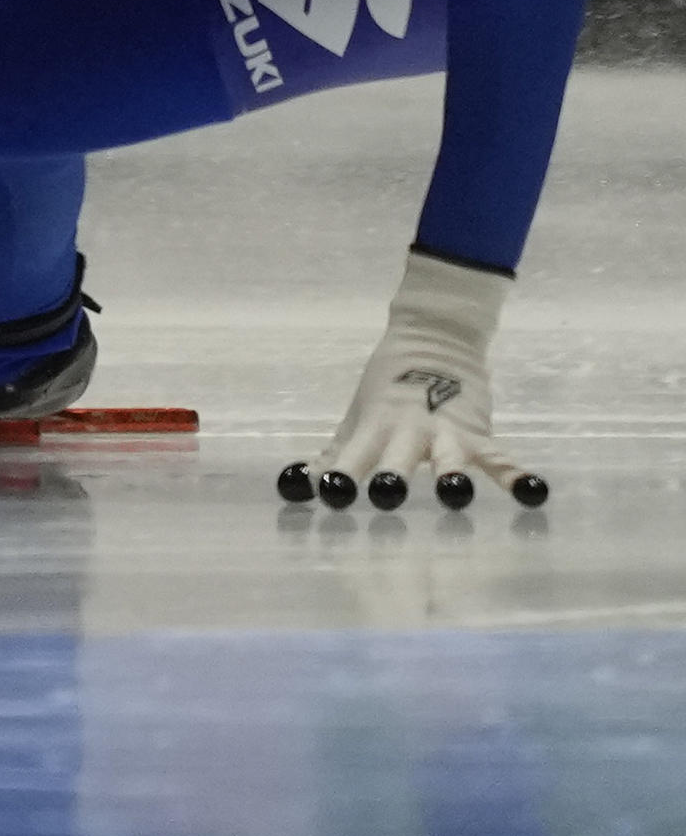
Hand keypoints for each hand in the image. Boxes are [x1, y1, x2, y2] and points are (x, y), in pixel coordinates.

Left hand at [304, 249, 545, 506]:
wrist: (433, 338)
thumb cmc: (388, 389)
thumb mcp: (358, 419)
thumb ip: (337, 454)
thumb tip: (300, 484)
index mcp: (372, 429)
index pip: (349, 457)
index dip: (336, 476)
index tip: (320, 496)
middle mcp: (406, 432)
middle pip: (397, 457)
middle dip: (391, 476)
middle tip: (384, 496)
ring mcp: (443, 431)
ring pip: (448, 456)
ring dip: (451, 474)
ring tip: (456, 494)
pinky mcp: (476, 432)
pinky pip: (499, 457)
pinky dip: (517, 475)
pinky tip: (534, 493)